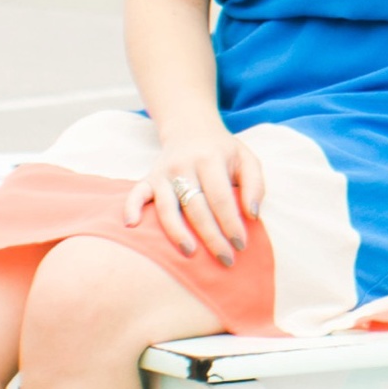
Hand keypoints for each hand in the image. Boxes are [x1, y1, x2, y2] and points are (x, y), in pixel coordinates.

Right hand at [123, 132, 263, 264]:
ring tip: (190, 253)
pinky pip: (136, 194)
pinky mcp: (149, 178)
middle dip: (211, 236)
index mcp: (210, 159)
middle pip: (196, 207)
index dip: (231, 224)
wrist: (191, 129)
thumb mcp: (247, 160)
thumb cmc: (223, 152)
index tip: (241, 245)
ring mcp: (164, 173)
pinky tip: (132, 226)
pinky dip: (131, 208)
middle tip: (225, 259)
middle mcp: (184, 165)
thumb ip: (255, 185)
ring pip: (167, 207)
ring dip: (177, 233)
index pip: (221, 198)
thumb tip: (253, 215)